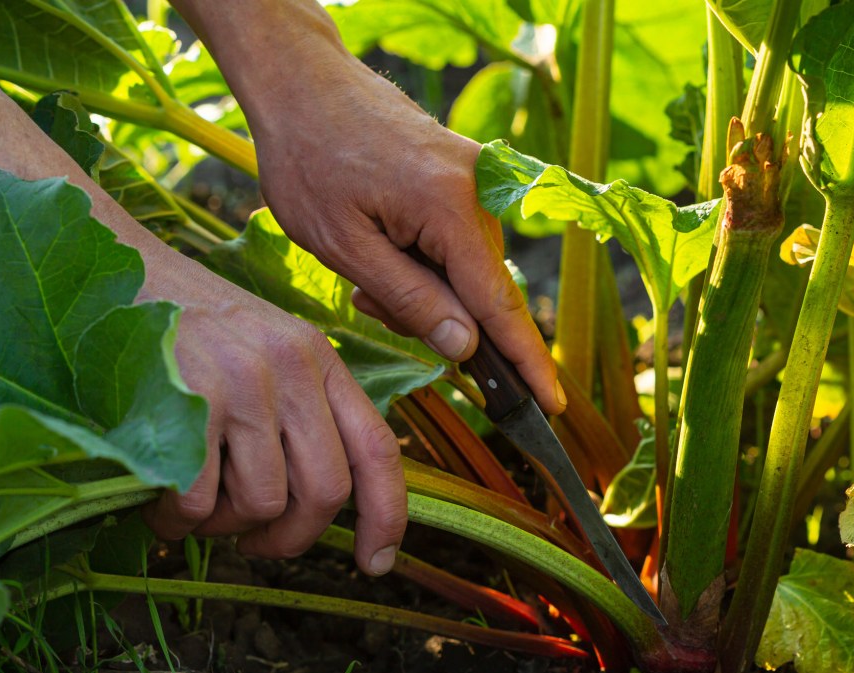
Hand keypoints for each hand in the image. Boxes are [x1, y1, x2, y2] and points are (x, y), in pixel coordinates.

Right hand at [135, 250, 406, 575]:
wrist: (107, 273)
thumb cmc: (180, 326)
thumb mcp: (259, 347)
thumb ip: (296, 407)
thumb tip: (313, 503)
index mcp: (316, 357)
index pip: (375, 447)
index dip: (386, 515)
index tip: (376, 562)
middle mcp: (290, 366)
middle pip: (325, 491)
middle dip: (289, 537)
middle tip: (251, 542)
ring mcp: (243, 382)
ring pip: (261, 504)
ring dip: (221, 524)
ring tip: (189, 497)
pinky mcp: (191, 401)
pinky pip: (200, 504)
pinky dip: (175, 519)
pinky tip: (156, 495)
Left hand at [250, 58, 565, 413]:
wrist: (302, 83)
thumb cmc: (309, 159)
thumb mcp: (343, 245)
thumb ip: (408, 299)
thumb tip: (466, 347)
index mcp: (450, 207)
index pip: (498, 305)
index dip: (525, 361)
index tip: (551, 407)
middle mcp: (479, 189)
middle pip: (480, 290)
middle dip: (435, 316)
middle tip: (368, 301)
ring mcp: (477, 176)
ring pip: (466, 268)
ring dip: (423, 286)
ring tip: (364, 264)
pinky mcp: (465, 171)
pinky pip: (458, 238)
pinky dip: (425, 258)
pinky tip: (381, 245)